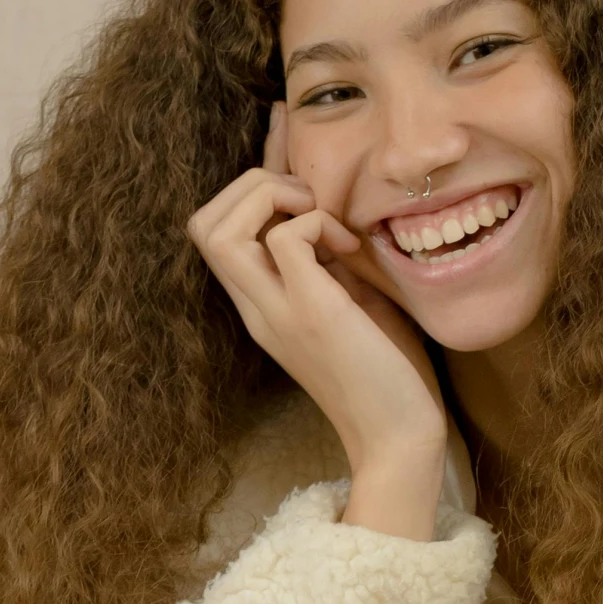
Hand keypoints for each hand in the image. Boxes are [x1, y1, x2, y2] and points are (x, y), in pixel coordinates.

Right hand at [187, 102, 447, 472]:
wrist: (400, 437)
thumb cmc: (386, 372)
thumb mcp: (349, 296)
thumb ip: (328, 256)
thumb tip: (328, 206)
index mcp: (260, 304)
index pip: (218, 227)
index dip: (249, 179)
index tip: (298, 166)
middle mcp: (256, 307)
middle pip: (202, 223)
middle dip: (253, 184)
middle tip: (310, 203)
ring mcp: (277, 311)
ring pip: (218, 228)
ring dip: (271, 198)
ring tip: (319, 218)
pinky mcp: (312, 314)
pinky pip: (284, 239)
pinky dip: (315, 224)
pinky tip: (348, 250)